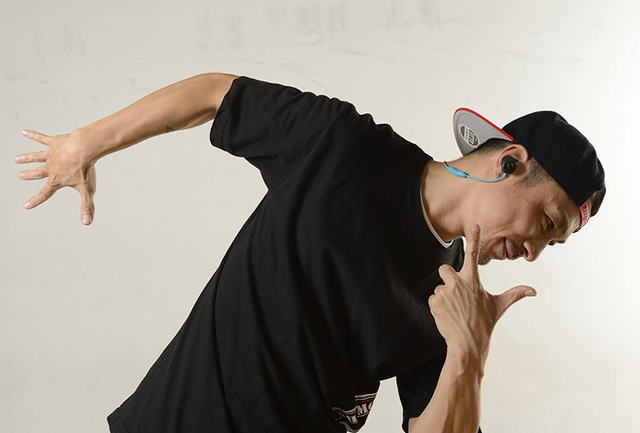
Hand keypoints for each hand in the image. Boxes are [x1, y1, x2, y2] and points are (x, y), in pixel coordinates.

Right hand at [16, 130, 96, 224]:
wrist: (84, 149)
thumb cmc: (86, 169)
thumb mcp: (87, 190)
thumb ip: (87, 206)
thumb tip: (87, 223)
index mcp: (56, 180)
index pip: (45, 193)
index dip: (36, 200)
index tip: (26, 206)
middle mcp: (50, 167)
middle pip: (37, 173)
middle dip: (28, 175)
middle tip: (20, 175)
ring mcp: (51, 154)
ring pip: (36, 156)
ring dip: (26, 158)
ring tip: (17, 159)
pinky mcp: (54, 142)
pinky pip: (41, 138)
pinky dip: (33, 135)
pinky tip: (25, 132)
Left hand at [428, 224, 535, 362]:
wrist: (467, 345)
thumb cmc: (484, 324)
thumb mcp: (498, 307)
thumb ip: (514, 294)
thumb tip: (533, 291)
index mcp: (473, 281)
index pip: (473, 255)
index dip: (474, 239)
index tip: (474, 225)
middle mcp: (457, 283)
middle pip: (445, 269)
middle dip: (448, 278)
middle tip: (457, 293)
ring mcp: (443, 292)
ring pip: (440, 287)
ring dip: (445, 296)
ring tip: (456, 310)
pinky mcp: (434, 301)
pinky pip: (433, 298)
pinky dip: (438, 306)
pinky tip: (448, 315)